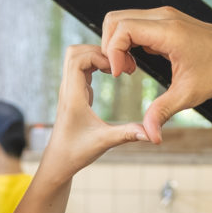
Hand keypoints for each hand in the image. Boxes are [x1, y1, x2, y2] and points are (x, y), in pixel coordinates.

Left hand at [38, 44, 149, 172]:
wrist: (59, 162)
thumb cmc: (76, 153)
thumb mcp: (105, 142)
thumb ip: (128, 134)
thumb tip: (152, 134)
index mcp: (73, 97)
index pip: (77, 60)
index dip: (97, 56)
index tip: (115, 67)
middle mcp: (68, 90)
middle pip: (74, 52)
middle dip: (97, 50)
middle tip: (117, 62)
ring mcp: (69, 90)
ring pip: (76, 58)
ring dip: (96, 56)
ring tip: (116, 67)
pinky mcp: (74, 93)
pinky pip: (80, 68)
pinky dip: (95, 64)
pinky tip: (110, 74)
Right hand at [98, 6, 211, 141]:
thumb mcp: (188, 95)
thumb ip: (163, 112)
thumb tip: (150, 137)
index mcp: (168, 31)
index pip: (122, 28)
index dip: (112, 51)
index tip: (121, 75)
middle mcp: (164, 17)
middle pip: (115, 19)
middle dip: (109, 46)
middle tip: (122, 72)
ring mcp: (164, 16)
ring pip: (122, 19)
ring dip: (117, 44)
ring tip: (129, 69)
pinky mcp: (165, 20)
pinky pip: (134, 24)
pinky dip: (127, 42)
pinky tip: (138, 63)